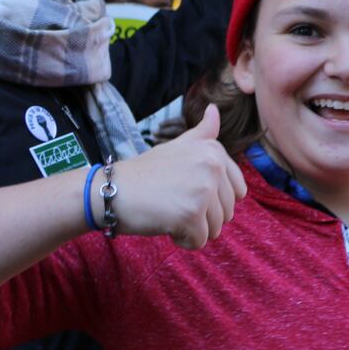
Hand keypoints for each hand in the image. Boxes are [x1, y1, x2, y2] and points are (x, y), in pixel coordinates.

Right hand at [105, 105, 246, 249]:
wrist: (110, 190)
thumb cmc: (145, 172)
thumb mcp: (177, 146)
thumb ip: (202, 133)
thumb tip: (215, 109)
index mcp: (214, 151)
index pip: (238, 191)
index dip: (214, 199)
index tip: (186, 190)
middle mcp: (213, 166)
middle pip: (227, 212)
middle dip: (203, 216)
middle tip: (174, 202)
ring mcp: (203, 190)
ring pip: (216, 228)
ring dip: (193, 229)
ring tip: (169, 211)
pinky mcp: (191, 215)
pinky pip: (200, 241)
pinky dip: (183, 240)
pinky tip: (165, 224)